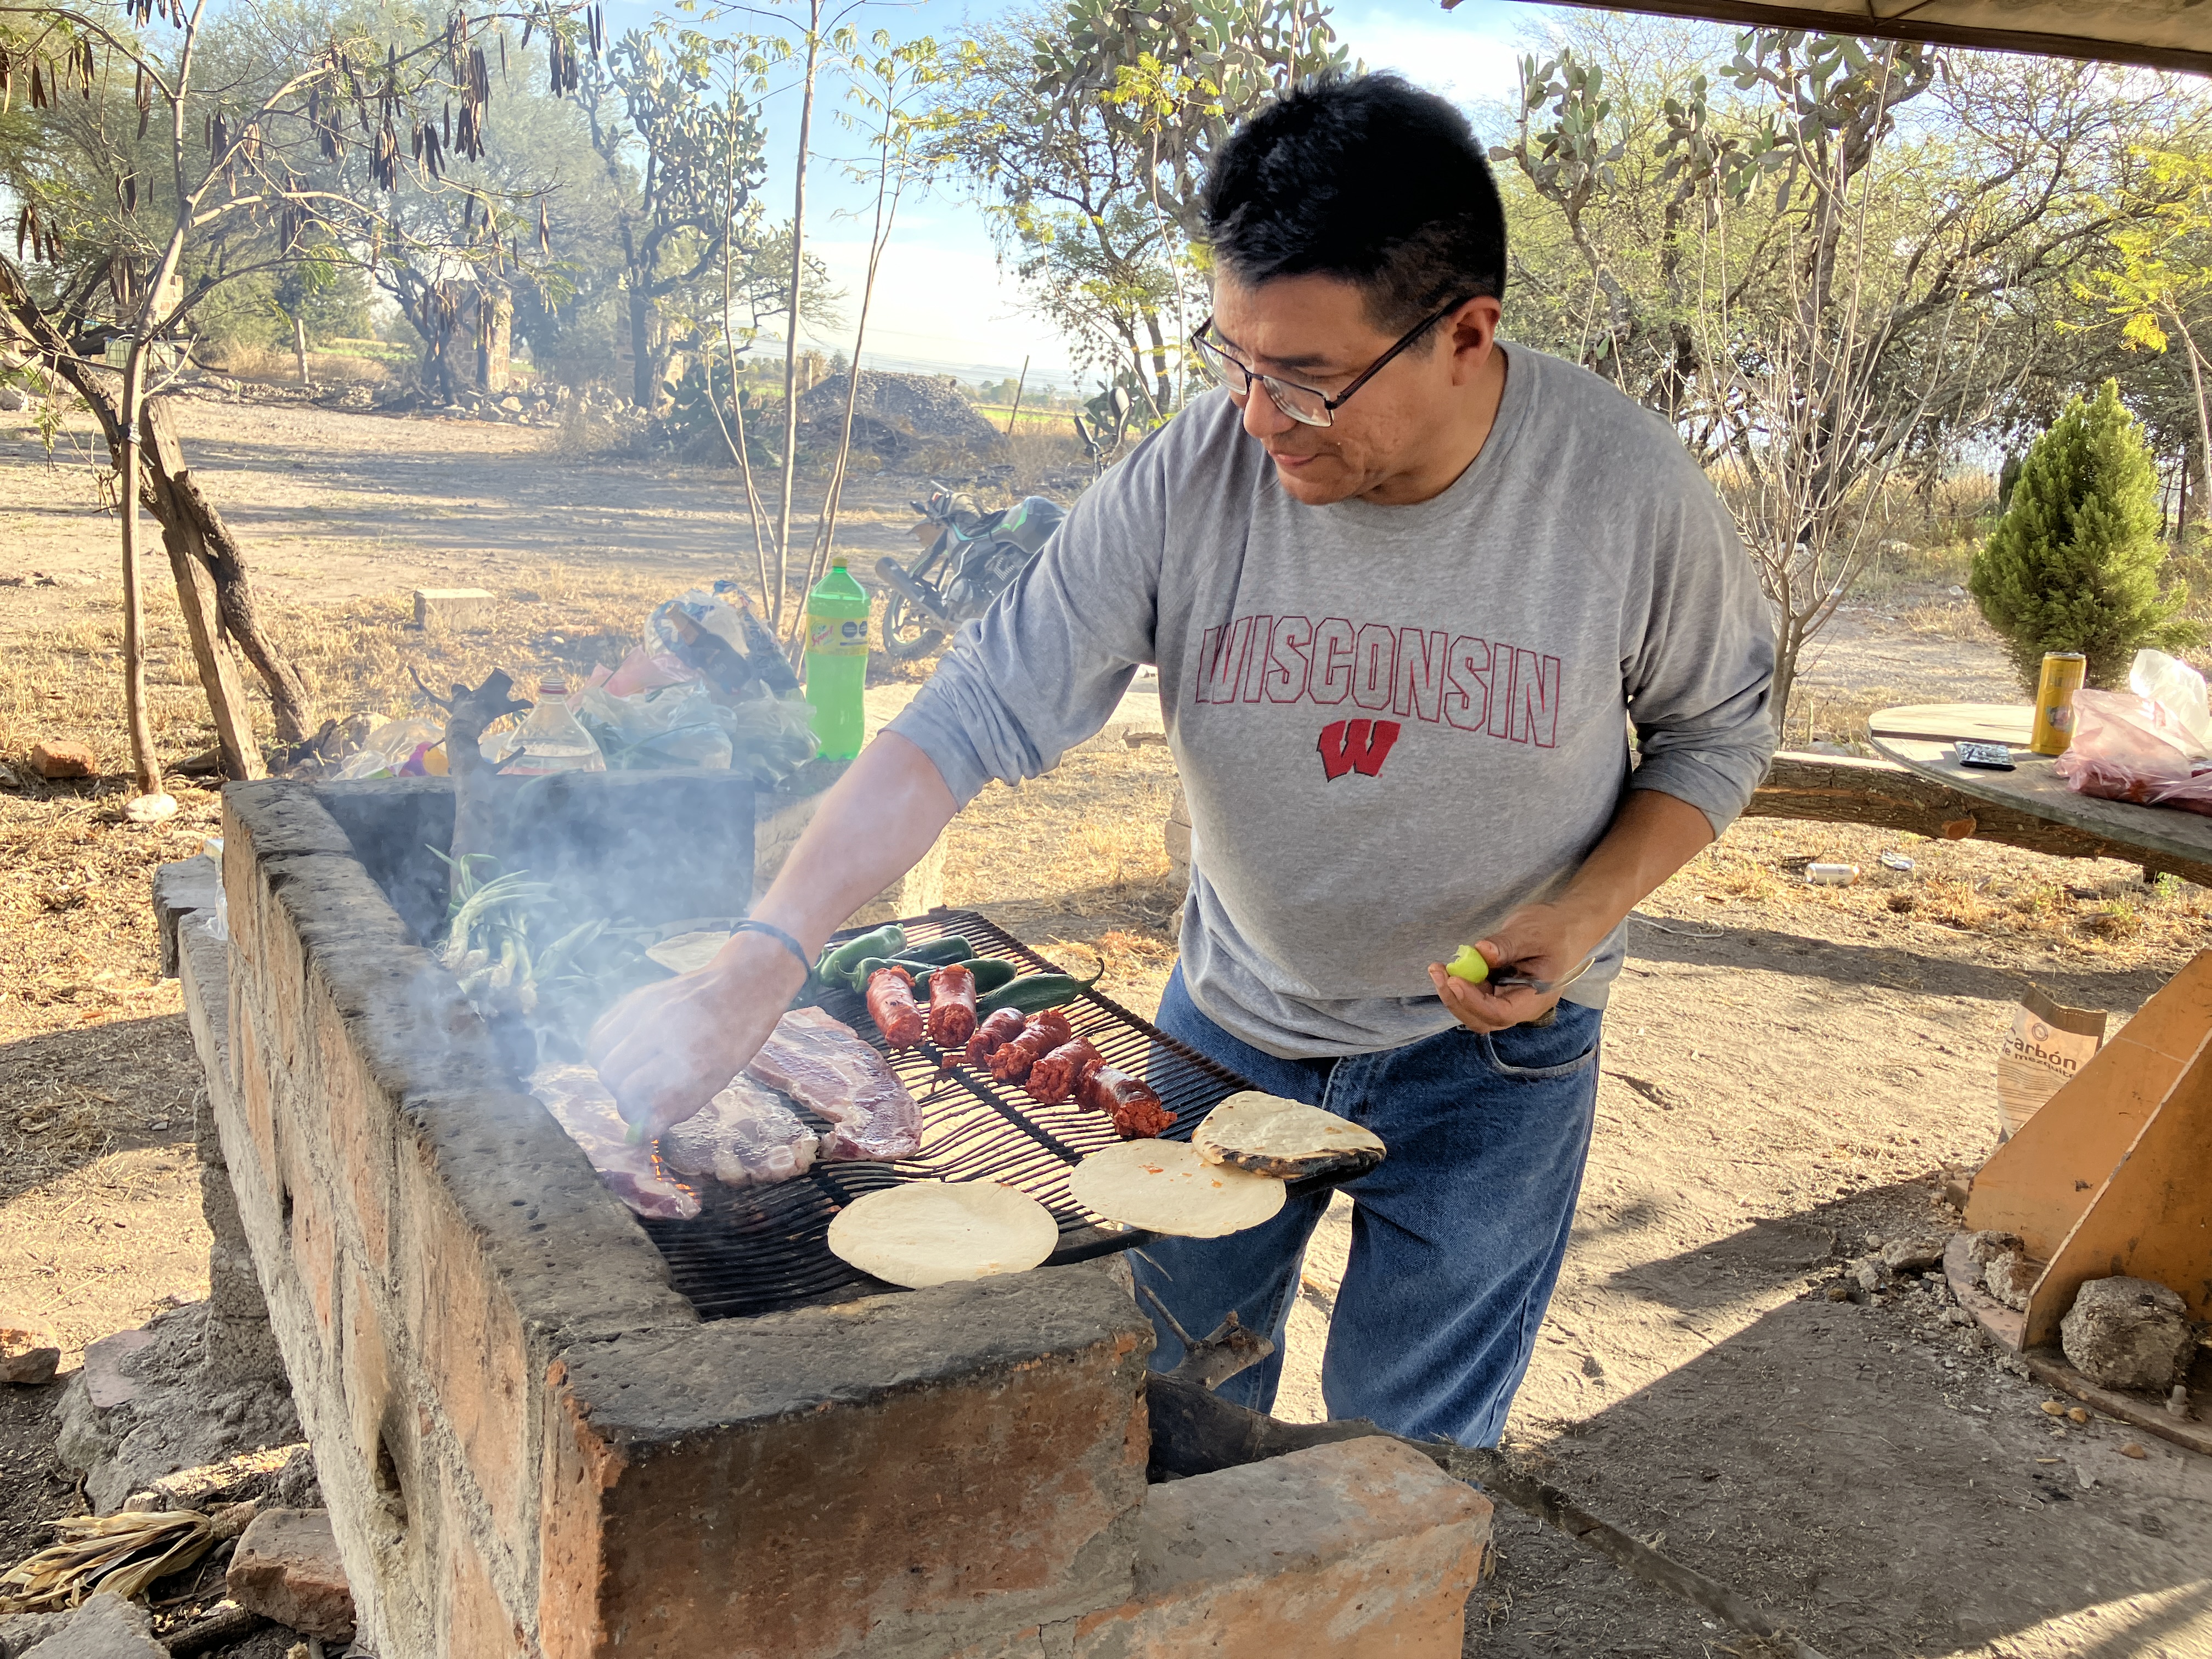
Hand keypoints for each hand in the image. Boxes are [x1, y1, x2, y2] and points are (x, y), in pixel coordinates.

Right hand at [588, 933, 808, 1139]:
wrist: (742, 984)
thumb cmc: (735, 1038)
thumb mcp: (717, 1078)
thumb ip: (679, 1105)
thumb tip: (643, 1132)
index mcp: (691, 1057)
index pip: (636, 1097)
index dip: (634, 1115)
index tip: (642, 1117)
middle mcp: (663, 1031)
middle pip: (612, 1076)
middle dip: (621, 1094)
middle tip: (639, 1095)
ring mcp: (647, 1009)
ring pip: (599, 1053)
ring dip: (610, 1071)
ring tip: (630, 1073)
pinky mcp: (637, 997)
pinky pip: (601, 1030)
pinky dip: (603, 1048)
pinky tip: (621, 1053)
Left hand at [1426, 901, 1596, 1034]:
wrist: (1565, 926)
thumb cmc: (1554, 929)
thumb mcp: (1532, 932)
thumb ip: (1507, 944)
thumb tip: (1481, 952)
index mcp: (1536, 998)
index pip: (1500, 1012)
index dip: (1474, 1001)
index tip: (1454, 979)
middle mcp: (1521, 1006)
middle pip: (1483, 1019)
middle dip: (1456, 1000)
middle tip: (1438, 972)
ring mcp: (1508, 999)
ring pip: (1475, 1011)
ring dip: (1453, 994)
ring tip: (1438, 969)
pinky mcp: (1498, 990)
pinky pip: (1474, 996)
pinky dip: (1459, 985)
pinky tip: (1447, 968)